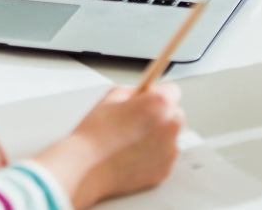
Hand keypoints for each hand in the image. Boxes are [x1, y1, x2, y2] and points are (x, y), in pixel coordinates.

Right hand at [35, 83, 183, 208]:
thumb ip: (134, 91)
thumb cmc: (96, 133)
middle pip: (174, 114)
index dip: (156, 93)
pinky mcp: (164, 170)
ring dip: (157, 135)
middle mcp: (170, 127)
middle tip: (136, 119)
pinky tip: (131, 154)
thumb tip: (142, 94)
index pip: (172, 90)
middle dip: (159, 114)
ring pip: (169, 137)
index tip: (148, 98)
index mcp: (160, 104)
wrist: (87, 166)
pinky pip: (163, 157)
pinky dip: (152, 155)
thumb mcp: (112, 96)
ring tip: (130, 140)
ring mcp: (169, 151)